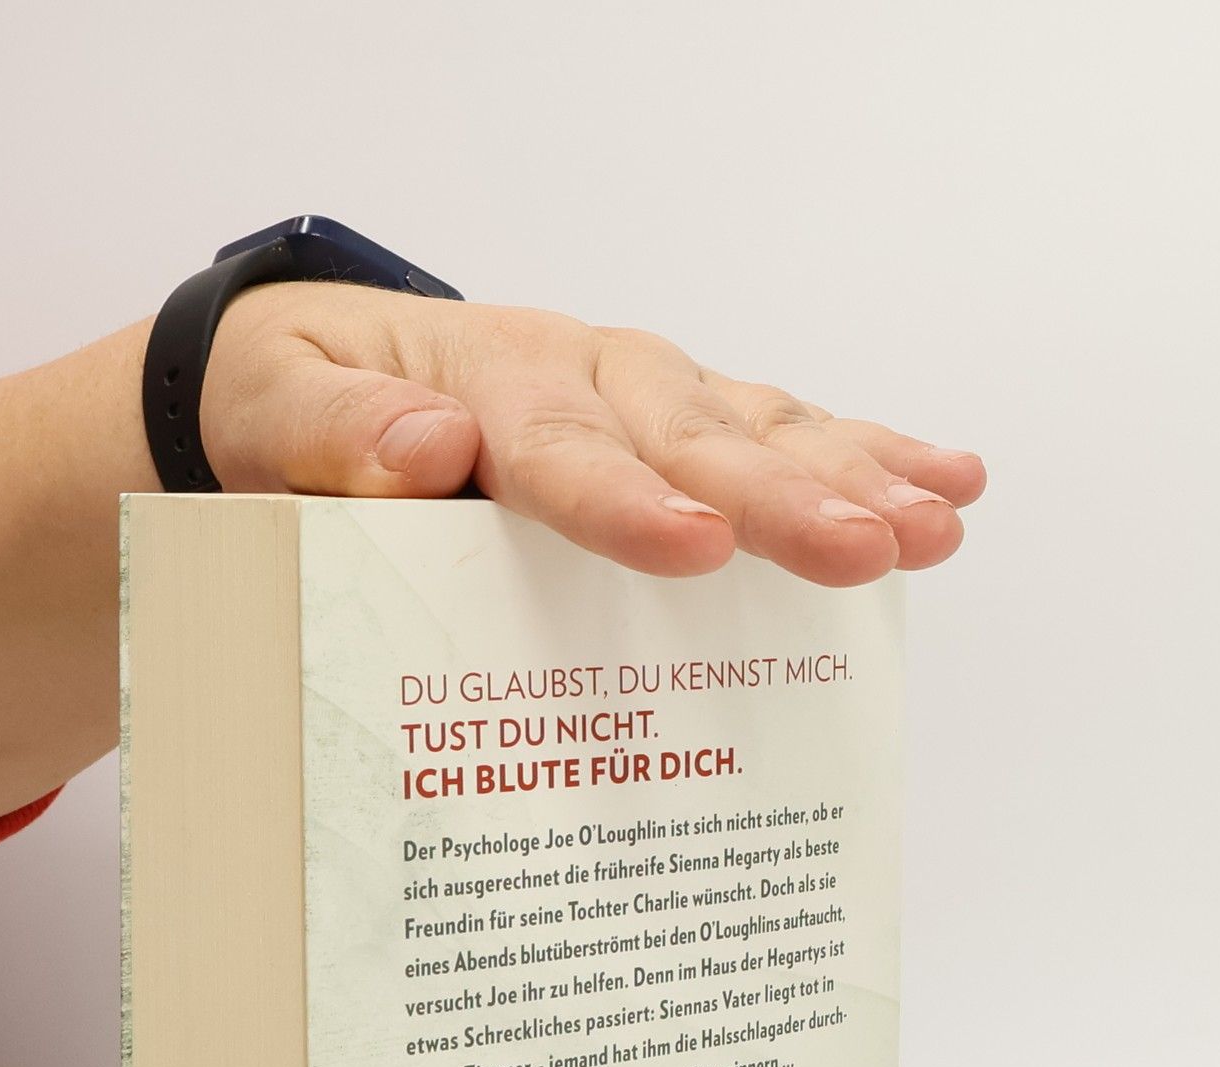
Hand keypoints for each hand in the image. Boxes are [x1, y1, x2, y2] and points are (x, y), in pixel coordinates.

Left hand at [199, 282, 984, 586]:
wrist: (325, 366)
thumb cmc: (302, 401)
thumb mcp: (274, 407)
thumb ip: (334, 432)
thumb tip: (425, 447)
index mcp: (492, 383)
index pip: (565, 450)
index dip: (632, 501)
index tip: (696, 543)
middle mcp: (592, 379)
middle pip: (695, 441)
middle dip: (785, 499)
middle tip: (870, 547)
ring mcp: (648, 400)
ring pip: (761, 433)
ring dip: (853, 478)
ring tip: (938, 521)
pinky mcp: (682, 427)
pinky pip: (780, 436)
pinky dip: (863, 456)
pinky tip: (945, 485)